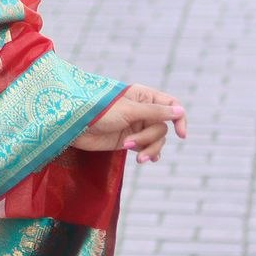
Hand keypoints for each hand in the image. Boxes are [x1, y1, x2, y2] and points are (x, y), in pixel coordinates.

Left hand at [72, 83, 187, 163]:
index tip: (181, 135)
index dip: (179, 118)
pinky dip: (149, 154)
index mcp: (143, 96)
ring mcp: (135, 125)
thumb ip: (155, 112)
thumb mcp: (129, 110)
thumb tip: (180, 111)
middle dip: (150, 138)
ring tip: (137, 157)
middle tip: (131, 142)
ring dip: (148, 149)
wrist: (74, 126)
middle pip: (162, 126)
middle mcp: (141, 110)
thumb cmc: (99, 111)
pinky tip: (147, 160)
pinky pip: (147, 147)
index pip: (171, 104)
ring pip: (156, 139)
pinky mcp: (127, 139)